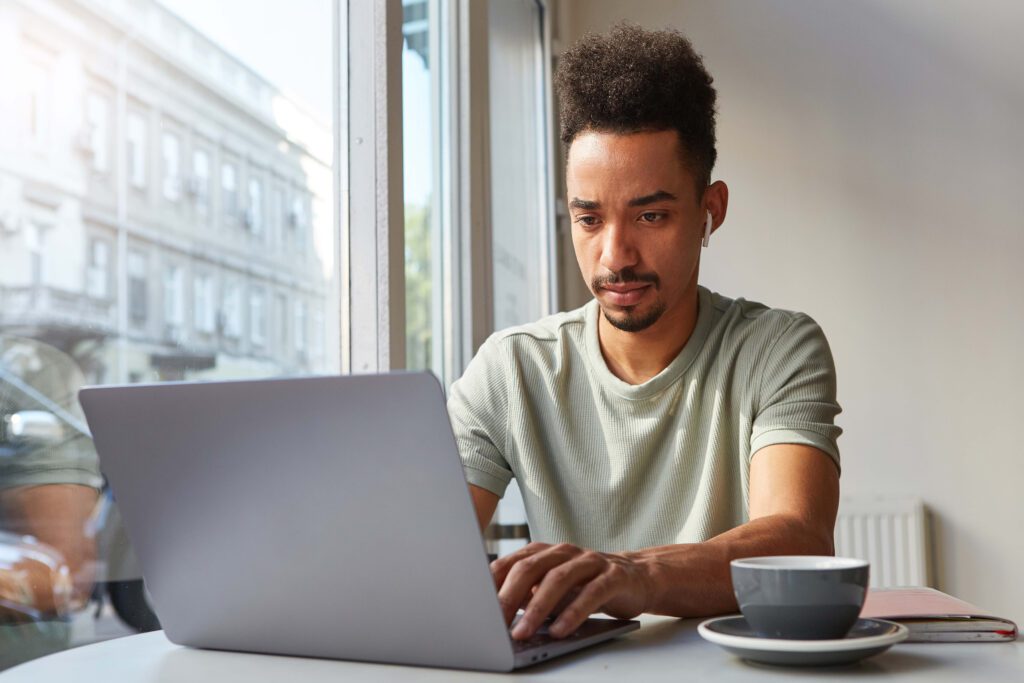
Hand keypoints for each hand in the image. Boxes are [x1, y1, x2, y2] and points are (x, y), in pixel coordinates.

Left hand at [490, 542, 650, 639]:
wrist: (637, 578)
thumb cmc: (587, 585)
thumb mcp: (553, 588)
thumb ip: (528, 594)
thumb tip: (494, 616)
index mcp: (545, 552)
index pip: (510, 563)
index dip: (491, 586)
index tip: (475, 610)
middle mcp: (564, 552)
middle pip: (530, 568)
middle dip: (508, 597)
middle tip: (493, 624)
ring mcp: (590, 561)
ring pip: (558, 579)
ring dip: (537, 608)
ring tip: (523, 633)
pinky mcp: (613, 576)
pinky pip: (591, 593)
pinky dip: (573, 612)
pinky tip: (560, 630)